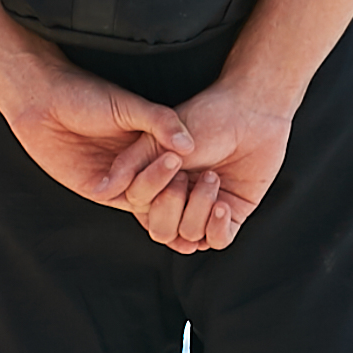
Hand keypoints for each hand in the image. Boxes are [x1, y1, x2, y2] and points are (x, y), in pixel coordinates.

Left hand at [0, 62, 193, 206]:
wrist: (44, 99)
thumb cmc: (86, 94)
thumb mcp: (130, 105)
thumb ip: (161, 121)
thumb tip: (190, 143)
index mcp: (148, 146)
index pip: (179, 167)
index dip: (196, 169)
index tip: (215, 163)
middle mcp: (135, 166)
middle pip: (167, 186)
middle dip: (184, 181)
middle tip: (202, 171)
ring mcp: (115, 178)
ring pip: (146, 195)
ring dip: (160, 183)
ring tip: (174, 164)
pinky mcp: (94, 188)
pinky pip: (119, 198)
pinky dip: (135, 193)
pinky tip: (145, 183)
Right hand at [123, 80, 294, 252]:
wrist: (250, 111)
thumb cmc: (205, 117)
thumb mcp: (160, 138)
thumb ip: (130, 164)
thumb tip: (102, 190)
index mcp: (158, 182)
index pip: (142, 208)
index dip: (153, 190)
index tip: (172, 160)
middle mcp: (179, 199)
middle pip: (161, 231)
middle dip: (172, 205)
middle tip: (188, 174)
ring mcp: (205, 208)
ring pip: (189, 236)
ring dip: (200, 206)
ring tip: (213, 177)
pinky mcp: (232, 214)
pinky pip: (218, 241)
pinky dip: (217, 227)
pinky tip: (222, 204)